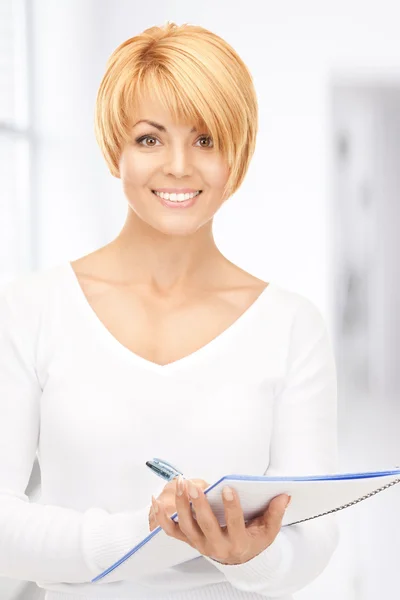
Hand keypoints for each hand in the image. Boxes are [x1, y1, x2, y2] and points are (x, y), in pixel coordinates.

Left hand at [151, 476, 290, 564]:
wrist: (240, 560)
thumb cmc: (253, 540)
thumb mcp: (269, 531)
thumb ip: (276, 513)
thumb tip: (284, 496)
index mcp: (238, 542)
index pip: (235, 524)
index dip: (231, 507)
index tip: (228, 488)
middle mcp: (216, 546)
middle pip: (205, 525)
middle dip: (198, 505)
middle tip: (193, 485)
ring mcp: (200, 544)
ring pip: (186, 525)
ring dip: (181, 504)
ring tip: (181, 483)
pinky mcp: (189, 541)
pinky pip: (171, 531)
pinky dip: (161, 517)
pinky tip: (155, 500)